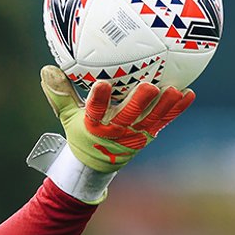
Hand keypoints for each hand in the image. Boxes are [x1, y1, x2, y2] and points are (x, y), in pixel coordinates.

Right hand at [39, 65, 195, 172]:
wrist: (97, 165)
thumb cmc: (82, 134)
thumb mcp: (67, 117)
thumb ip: (59, 94)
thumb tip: (46, 69)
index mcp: (93, 127)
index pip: (94, 112)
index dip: (98, 100)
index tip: (101, 85)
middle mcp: (115, 132)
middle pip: (128, 117)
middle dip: (139, 102)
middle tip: (149, 86)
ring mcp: (134, 135)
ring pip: (150, 119)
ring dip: (163, 106)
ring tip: (175, 90)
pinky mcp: (148, 135)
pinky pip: (164, 121)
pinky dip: (176, 109)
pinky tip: (188, 94)